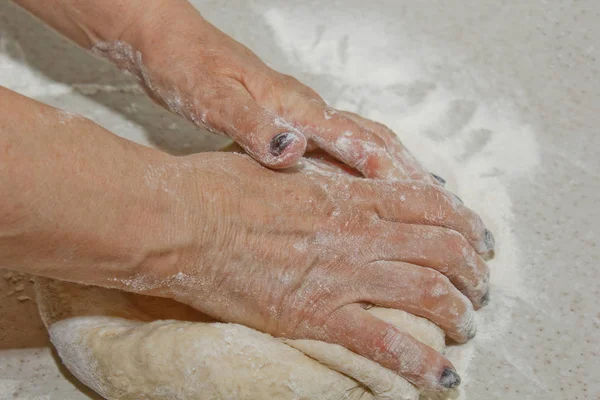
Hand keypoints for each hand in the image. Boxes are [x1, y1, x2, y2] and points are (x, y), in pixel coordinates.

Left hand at [91, 0, 435, 181]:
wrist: (169, 43)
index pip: (358, 142)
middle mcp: (307, 108)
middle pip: (374, 140)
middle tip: (445, 206)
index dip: (395, 175)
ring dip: (396, 168)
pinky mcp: (289, 117)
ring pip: (363, 140)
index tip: (429, 204)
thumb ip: (249, 124)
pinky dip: (366, 164)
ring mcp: (300, 111)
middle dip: (411, 173)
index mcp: (295, 106)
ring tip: (423, 198)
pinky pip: (341, 143)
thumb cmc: (186, 67)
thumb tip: (292, 150)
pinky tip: (366, 182)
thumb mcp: (210, 98)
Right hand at [144, 151, 492, 390]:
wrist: (181, 222)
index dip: (466, 223)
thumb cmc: (222, 188)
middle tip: (479, 286)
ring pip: (426, 296)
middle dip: (473, 272)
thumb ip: (328, 182)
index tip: (478, 240)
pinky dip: (419, 362)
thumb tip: (353, 188)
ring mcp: (340, 277)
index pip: (432, 205)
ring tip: (467, 326)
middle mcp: (358, 235)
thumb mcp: (286, 171)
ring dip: (458, 314)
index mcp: (350, 196)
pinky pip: (383, 344)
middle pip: (442, 251)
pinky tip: (442, 375)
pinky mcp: (314, 317)